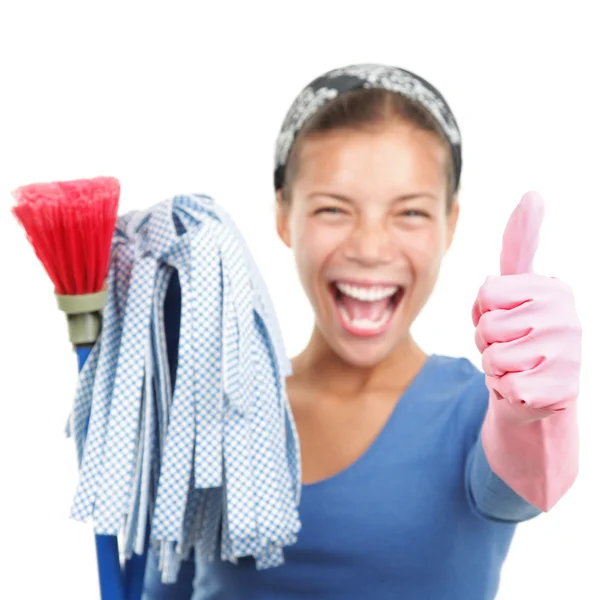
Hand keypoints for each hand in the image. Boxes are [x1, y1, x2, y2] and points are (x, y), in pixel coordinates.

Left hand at [471, 191, 581, 414]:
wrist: (534, 390)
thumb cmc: (515, 335)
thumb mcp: (510, 289)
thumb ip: (519, 244)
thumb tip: (533, 194)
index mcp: (552, 288)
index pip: (487, 291)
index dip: (484, 310)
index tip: (505, 315)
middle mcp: (567, 316)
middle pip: (488, 325)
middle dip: (485, 341)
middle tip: (508, 346)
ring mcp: (569, 354)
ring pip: (494, 357)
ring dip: (495, 367)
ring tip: (516, 365)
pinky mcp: (563, 390)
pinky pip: (507, 386)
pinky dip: (506, 390)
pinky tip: (524, 387)